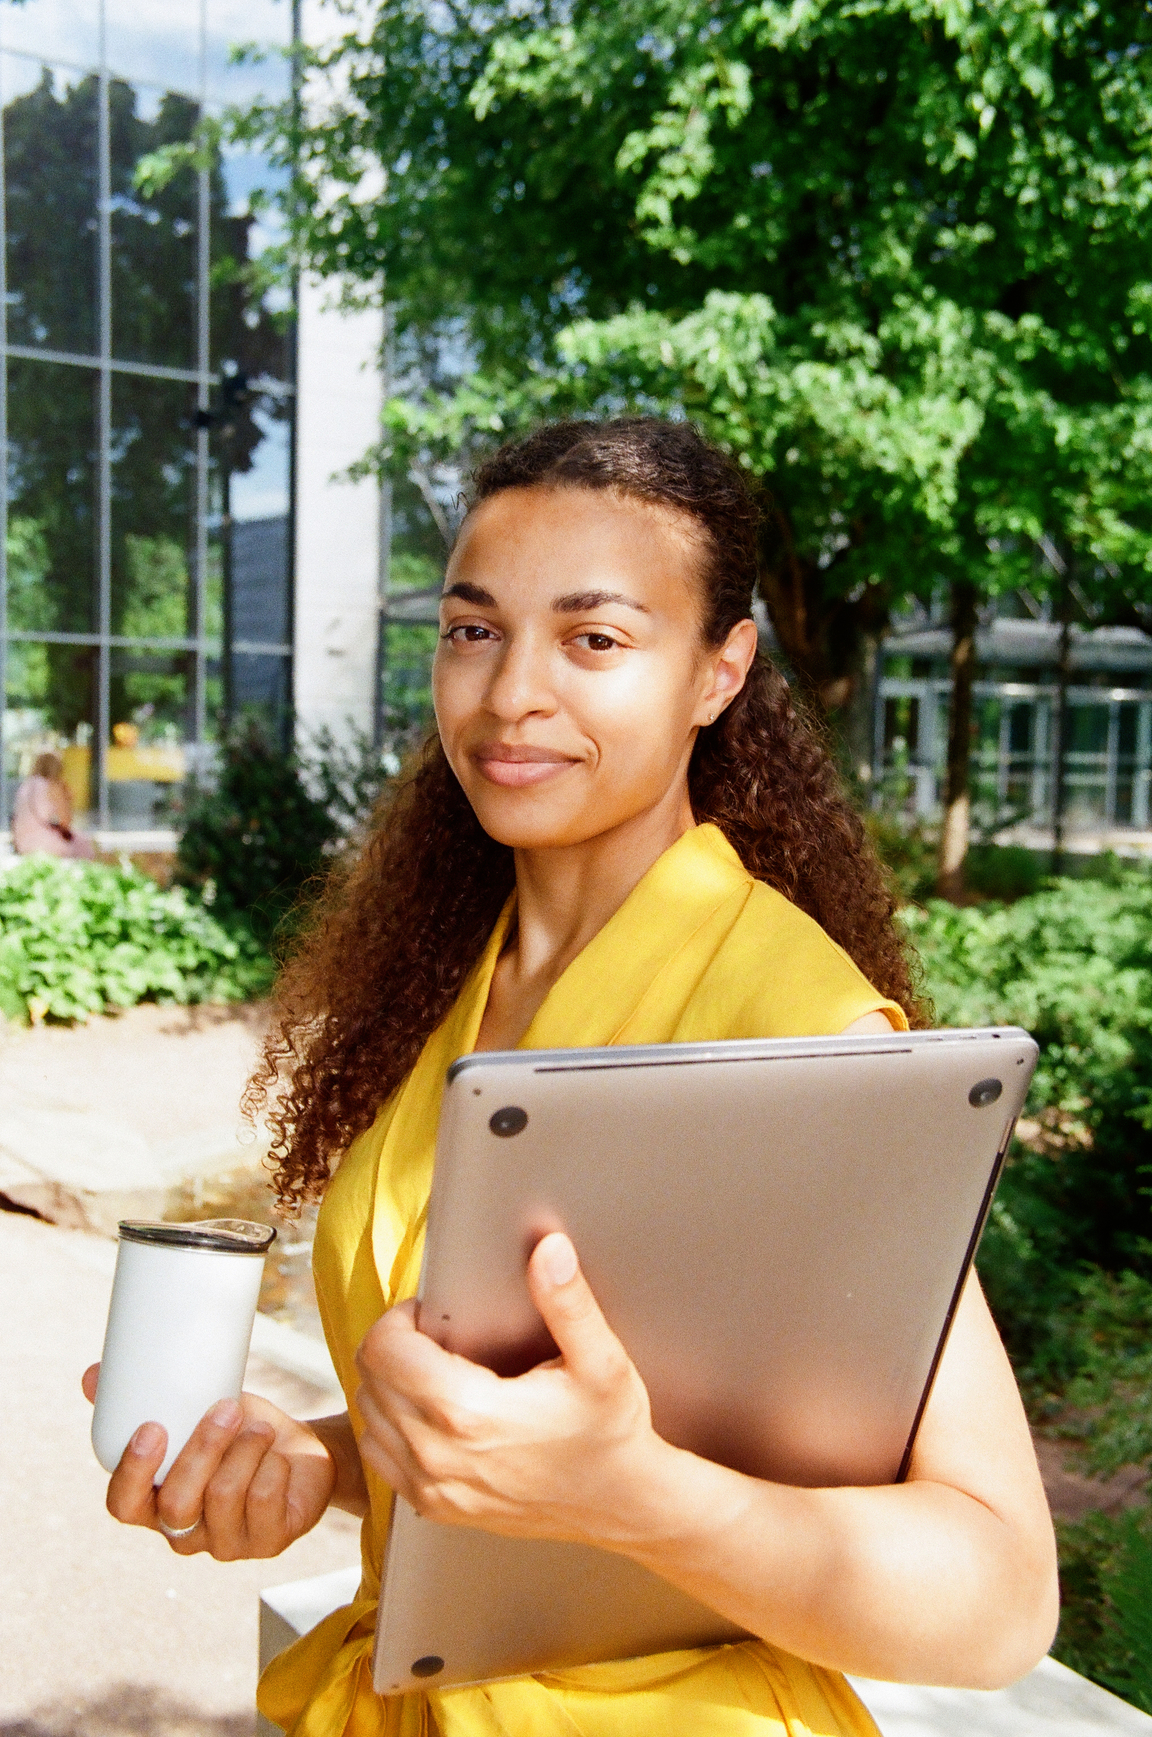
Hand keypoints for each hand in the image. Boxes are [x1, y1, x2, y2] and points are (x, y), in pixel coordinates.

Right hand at [81, 1365, 337, 1558]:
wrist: (301, 1452)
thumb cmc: (239, 1430)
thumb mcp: (196, 1409)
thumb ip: (148, 1396)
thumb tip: (90, 1375)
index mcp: (155, 1503)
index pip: (124, 1505)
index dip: (133, 1472)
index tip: (153, 1427)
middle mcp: (184, 1532)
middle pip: (178, 1503)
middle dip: (202, 1450)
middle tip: (226, 1409)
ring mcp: (225, 1543)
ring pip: (223, 1498)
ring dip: (245, 1450)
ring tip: (261, 1427)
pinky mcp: (268, 1542)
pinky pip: (264, 1501)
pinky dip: (274, 1466)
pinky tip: (279, 1455)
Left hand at [354, 1232, 666, 1548]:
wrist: (622, 1506)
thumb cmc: (610, 1433)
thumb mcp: (600, 1361)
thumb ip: (568, 1302)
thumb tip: (549, 1250)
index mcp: (467, 1411)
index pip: (384, 1350)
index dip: (399, 1319)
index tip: (431, 1313)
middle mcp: (439, 1455)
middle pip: (370, 1381)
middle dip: (393, 1347)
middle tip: (434, 1337)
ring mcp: (435, 1488)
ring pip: (368, 1421)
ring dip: (388, 1388)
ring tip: (431, 1372)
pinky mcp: (438, 1509)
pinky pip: (382, 1460)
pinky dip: (391, 1430)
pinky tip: (427, 1415)